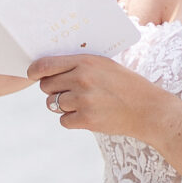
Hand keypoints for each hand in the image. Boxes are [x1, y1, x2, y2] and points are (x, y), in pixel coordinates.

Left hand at [30, 54, 165, 139]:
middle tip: (68, 92)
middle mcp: (81, 79)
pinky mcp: (86, 120)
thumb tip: (49, 68)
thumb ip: (79, 65)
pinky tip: (89, 115)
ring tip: (83, 103)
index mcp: (85, 62)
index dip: (34, 71)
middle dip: (52, 90)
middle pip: (46, 86)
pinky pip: (63, 120)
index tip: (33, 75)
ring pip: (53, 104)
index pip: (45, 65)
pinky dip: (72, 120)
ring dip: (63, 106)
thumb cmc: (126, 86)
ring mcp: (83, 100)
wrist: (149, 109)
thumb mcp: (105, 66)